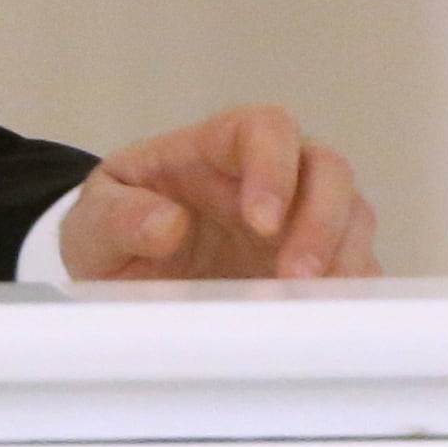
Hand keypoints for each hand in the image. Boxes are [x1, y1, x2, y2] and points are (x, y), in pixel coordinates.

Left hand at [61, 104, 379, 280]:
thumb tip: (166, 225)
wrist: (126, 269)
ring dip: (342, 259)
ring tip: (309, 305)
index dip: (275, 168)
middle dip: (322, 221)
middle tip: (297, 277)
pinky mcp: (314, 262)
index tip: (261, 222)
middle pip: (328, 169)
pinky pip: (353, 266)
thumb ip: (120, 217)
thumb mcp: (94, 222)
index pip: (267, 128)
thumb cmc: (117, 228)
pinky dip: (349, 291)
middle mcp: (273, 173)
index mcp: (220, 145)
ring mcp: (299, 217)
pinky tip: (325, 318)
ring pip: (353, 216)